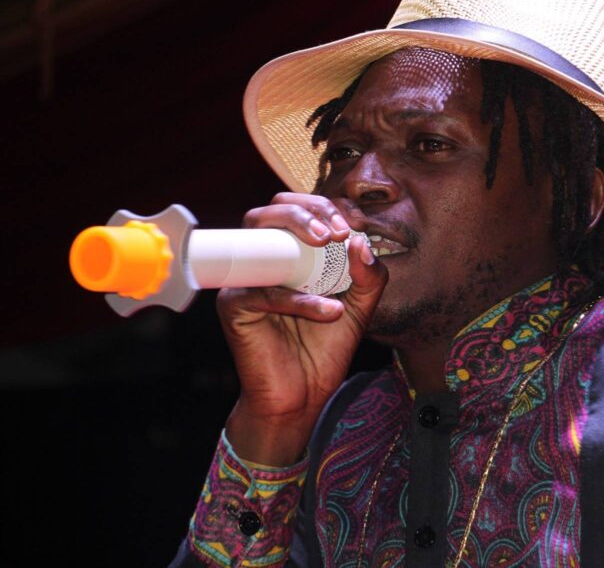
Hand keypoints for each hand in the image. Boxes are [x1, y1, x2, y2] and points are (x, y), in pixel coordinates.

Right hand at [218, 193, 385, 465]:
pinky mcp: (234, 306)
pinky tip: (331, 312)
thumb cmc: (324, 348)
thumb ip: (369, 276)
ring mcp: (244, 280)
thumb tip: (361, 242)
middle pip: (270, 211)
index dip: (323, 206)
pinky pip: (263, 292)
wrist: (303, 397)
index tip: (351, 225)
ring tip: (333, 246)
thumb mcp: (360, 308)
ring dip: (298, 232)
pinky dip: (299, 300)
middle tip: (335, 230)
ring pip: (258, 237)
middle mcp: (263, 260)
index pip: (297, 209)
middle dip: (306, 210)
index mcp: (290, 253)